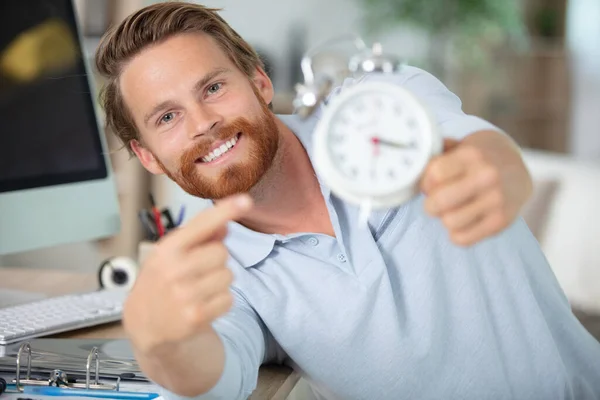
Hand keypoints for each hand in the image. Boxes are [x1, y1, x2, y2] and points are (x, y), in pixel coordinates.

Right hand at [122, 194, 252, 354]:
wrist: (143, 324)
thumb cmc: (161, 282)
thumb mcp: (171, 254)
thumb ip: (198, 237)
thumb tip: (225, 223)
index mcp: (167, 249)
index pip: (202, 224)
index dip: (226, 211)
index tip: (245, 201)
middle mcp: (174, 270)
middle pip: (221, 252)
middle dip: (216, 260)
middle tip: (199, 271)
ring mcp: (184, 294)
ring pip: (228, 276)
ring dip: (219, 282)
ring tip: (199, 289)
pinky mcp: (196, 316)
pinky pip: (228, 299)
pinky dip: (221, 302)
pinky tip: (203, 304)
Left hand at [420, 131, 531, 245]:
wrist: (518, 168)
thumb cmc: (480, 158)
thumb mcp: (462, 145)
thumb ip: (438, 153)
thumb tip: (412, 164)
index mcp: (472, 155)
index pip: (434, 174)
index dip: (426, 182)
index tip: (431, 183)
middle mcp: (486, 176)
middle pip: (439, 201)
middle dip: (431, 204)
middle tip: (437, 201)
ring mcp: (496, 200)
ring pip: (450, 222)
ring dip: (445, 218)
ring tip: (452, 210)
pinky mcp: (501, 222)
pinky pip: (463, 239)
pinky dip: (456, 234)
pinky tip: (462, 222)